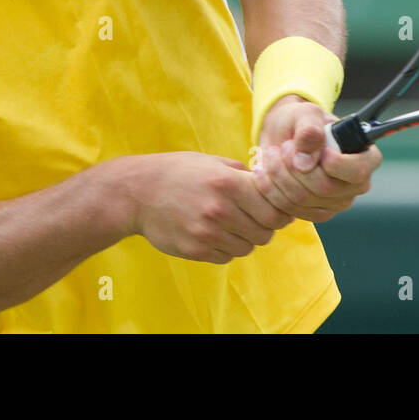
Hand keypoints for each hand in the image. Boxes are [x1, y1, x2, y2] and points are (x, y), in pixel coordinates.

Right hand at [125, 152, 293, 264]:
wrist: (137, 192)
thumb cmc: (178, 172)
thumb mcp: (212, 162)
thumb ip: (244, 174)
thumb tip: (273, 185)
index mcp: (229, 183)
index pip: (275, 210)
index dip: (281, 212)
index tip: (278, 210)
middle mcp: (220, 209)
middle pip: (265, 232)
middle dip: (265, 228)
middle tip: (255, 219)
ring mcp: (207, 232)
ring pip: (247, 248)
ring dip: (245, 239)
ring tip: (232, 226)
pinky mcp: (195, 250)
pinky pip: (226, 257)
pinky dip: (226, 249)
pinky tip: (215, 234)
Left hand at [254, 96, 381, 222]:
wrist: (282, 136)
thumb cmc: (300, 122)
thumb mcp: (305, 114)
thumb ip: (309, 130)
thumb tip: (306, 160)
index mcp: (364, 157)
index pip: (357, 172)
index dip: (334, 164)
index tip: (317, 150)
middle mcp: (355, 184)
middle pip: (324, 188)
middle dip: (294, 166)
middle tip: (283, 147)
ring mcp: (336, 202)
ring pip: (302, 199)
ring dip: (278, 175)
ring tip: (272, 155)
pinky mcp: (315, 213)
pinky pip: (290, 210)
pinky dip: (271, 190)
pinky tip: (265, 173)